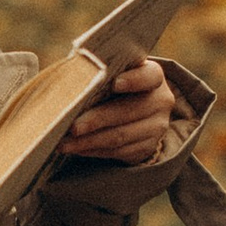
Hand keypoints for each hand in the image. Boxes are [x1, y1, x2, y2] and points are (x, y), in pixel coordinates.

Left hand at [58, 55, 173, 169]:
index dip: (134, 80)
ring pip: (121, 136)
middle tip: (72, 127)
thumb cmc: (112, 84)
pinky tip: (76, 149)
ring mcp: (156, 127)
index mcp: (154, 76)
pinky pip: (118, 151)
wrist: (132, 108)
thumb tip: (68, 82)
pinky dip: (94, 150)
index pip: (149, 76)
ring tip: (65, 143)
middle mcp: (160, 101)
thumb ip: (98, 74)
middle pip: (128, 111)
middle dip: (97, 120)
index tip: (115, 84)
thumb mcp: (111, 73)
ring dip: (89, 141)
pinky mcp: (147, 148)